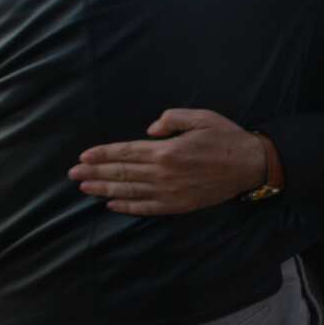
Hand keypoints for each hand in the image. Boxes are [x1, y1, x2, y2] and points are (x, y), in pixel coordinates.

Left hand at [69, 109, 267, 214]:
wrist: (250, 166)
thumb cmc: (226, 138)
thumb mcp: (201, 117)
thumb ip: (172, 118)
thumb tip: (149, 129)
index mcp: (167, 150)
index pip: (126, 153)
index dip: (103, 155)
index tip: (83, 157)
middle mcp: (164, 174)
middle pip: (122, 173)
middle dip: (95, 173)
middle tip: (73, 174)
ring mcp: (170, 192)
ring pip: (129, 191)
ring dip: (104, 190)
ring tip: (85, 188)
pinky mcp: (178, 205)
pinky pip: (146, 207)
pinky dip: (127, 206)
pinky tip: (111, 204)